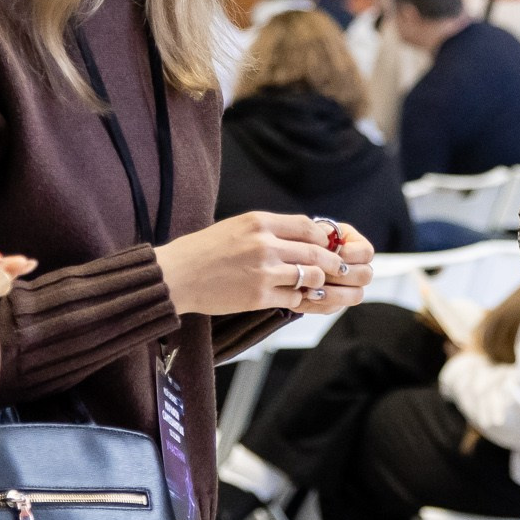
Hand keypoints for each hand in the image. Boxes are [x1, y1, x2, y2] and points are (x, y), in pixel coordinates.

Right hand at [154, 211, 376, 316]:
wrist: (178, 275)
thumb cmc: (205, 250)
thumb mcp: (238, 226)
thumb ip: (269, 229)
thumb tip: (303, 236)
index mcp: (260, 221)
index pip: (308, 227)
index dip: (324, 238)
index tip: (328, 246)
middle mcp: (264, 243)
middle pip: (316, 252)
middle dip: (333, 262)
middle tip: (341, 268)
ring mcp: (263, 270)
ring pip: (310, 275)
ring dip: (320, 281)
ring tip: (321, 284)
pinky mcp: (258, 295)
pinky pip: (294, 297)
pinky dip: (301, 298)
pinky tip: (297, 297)